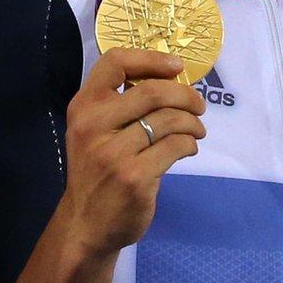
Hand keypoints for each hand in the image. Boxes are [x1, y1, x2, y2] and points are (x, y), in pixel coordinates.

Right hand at [58, 49, 206, 258]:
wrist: (85, 224)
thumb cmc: (95, 172)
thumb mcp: (92, 132)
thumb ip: (118, 106)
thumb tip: (171, 81)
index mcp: (83, 107)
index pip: (115, 62)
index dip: (151, 58)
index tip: (176, 67)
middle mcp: (94, 125)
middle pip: (152, 91)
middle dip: (185, 95)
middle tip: (199, 105)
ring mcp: (114, 153)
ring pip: (169, 120)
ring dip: (192, 122)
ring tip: (196, 131)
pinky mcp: (135, 177)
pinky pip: (175, 147)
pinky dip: (189, 145)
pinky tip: (187, 149)